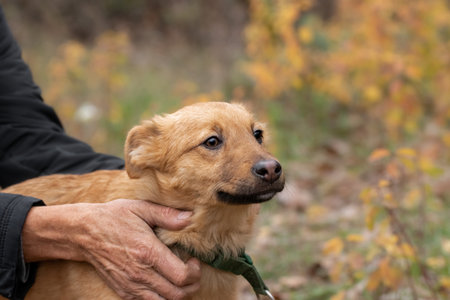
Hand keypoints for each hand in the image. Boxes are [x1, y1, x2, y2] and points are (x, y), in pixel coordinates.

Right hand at [22, 199, 201, 299]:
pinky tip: (163, 284)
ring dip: (177, 294)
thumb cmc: (113, 217)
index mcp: (148, 252)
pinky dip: (161, 298)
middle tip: (192, 272)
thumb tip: (189, 218)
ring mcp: (130, 285)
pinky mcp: (123, 292)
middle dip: (191, 286)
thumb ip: (166, 215)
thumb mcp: (140, 208)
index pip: (181, 276)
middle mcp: (140, 273)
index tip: (194, 261)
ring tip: (179, 279)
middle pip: (177, 294)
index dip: (195, 272)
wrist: (84, 233)